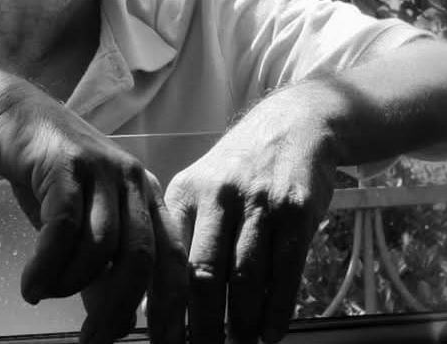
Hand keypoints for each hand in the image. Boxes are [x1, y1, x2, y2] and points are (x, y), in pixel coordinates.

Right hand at [0, 70, 187, 343]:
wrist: (11, 115)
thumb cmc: (50, 175)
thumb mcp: (84, 222)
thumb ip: (103, 268)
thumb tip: (118, 322)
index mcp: (148, 196)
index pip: (174, 258)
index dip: (172, 306)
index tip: (164, 342)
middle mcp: (133, 181)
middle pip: (140, 258)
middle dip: (119, 308)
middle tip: (93, 338)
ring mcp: (100, 169)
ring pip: (100, 247)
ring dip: (70, 284)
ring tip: (44, 293)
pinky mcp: (66, 165)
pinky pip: (62, 229)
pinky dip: (46, 266)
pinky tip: (31, 285)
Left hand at [164, 86, 338, 343]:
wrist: (293, 125)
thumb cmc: (237, 169)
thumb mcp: (199, 187)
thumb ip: (179, 236)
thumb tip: (150, 298)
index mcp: (184, 193)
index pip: (167, 259)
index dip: (164, 306)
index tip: (162, 342)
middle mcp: (219, 196)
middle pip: (204, 274)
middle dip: (202, 324)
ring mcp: (259, 202)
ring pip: (246, 277)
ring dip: (241, 322)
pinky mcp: (296, 209)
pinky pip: (286, 269)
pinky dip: (278, 309)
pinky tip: (271, 333)